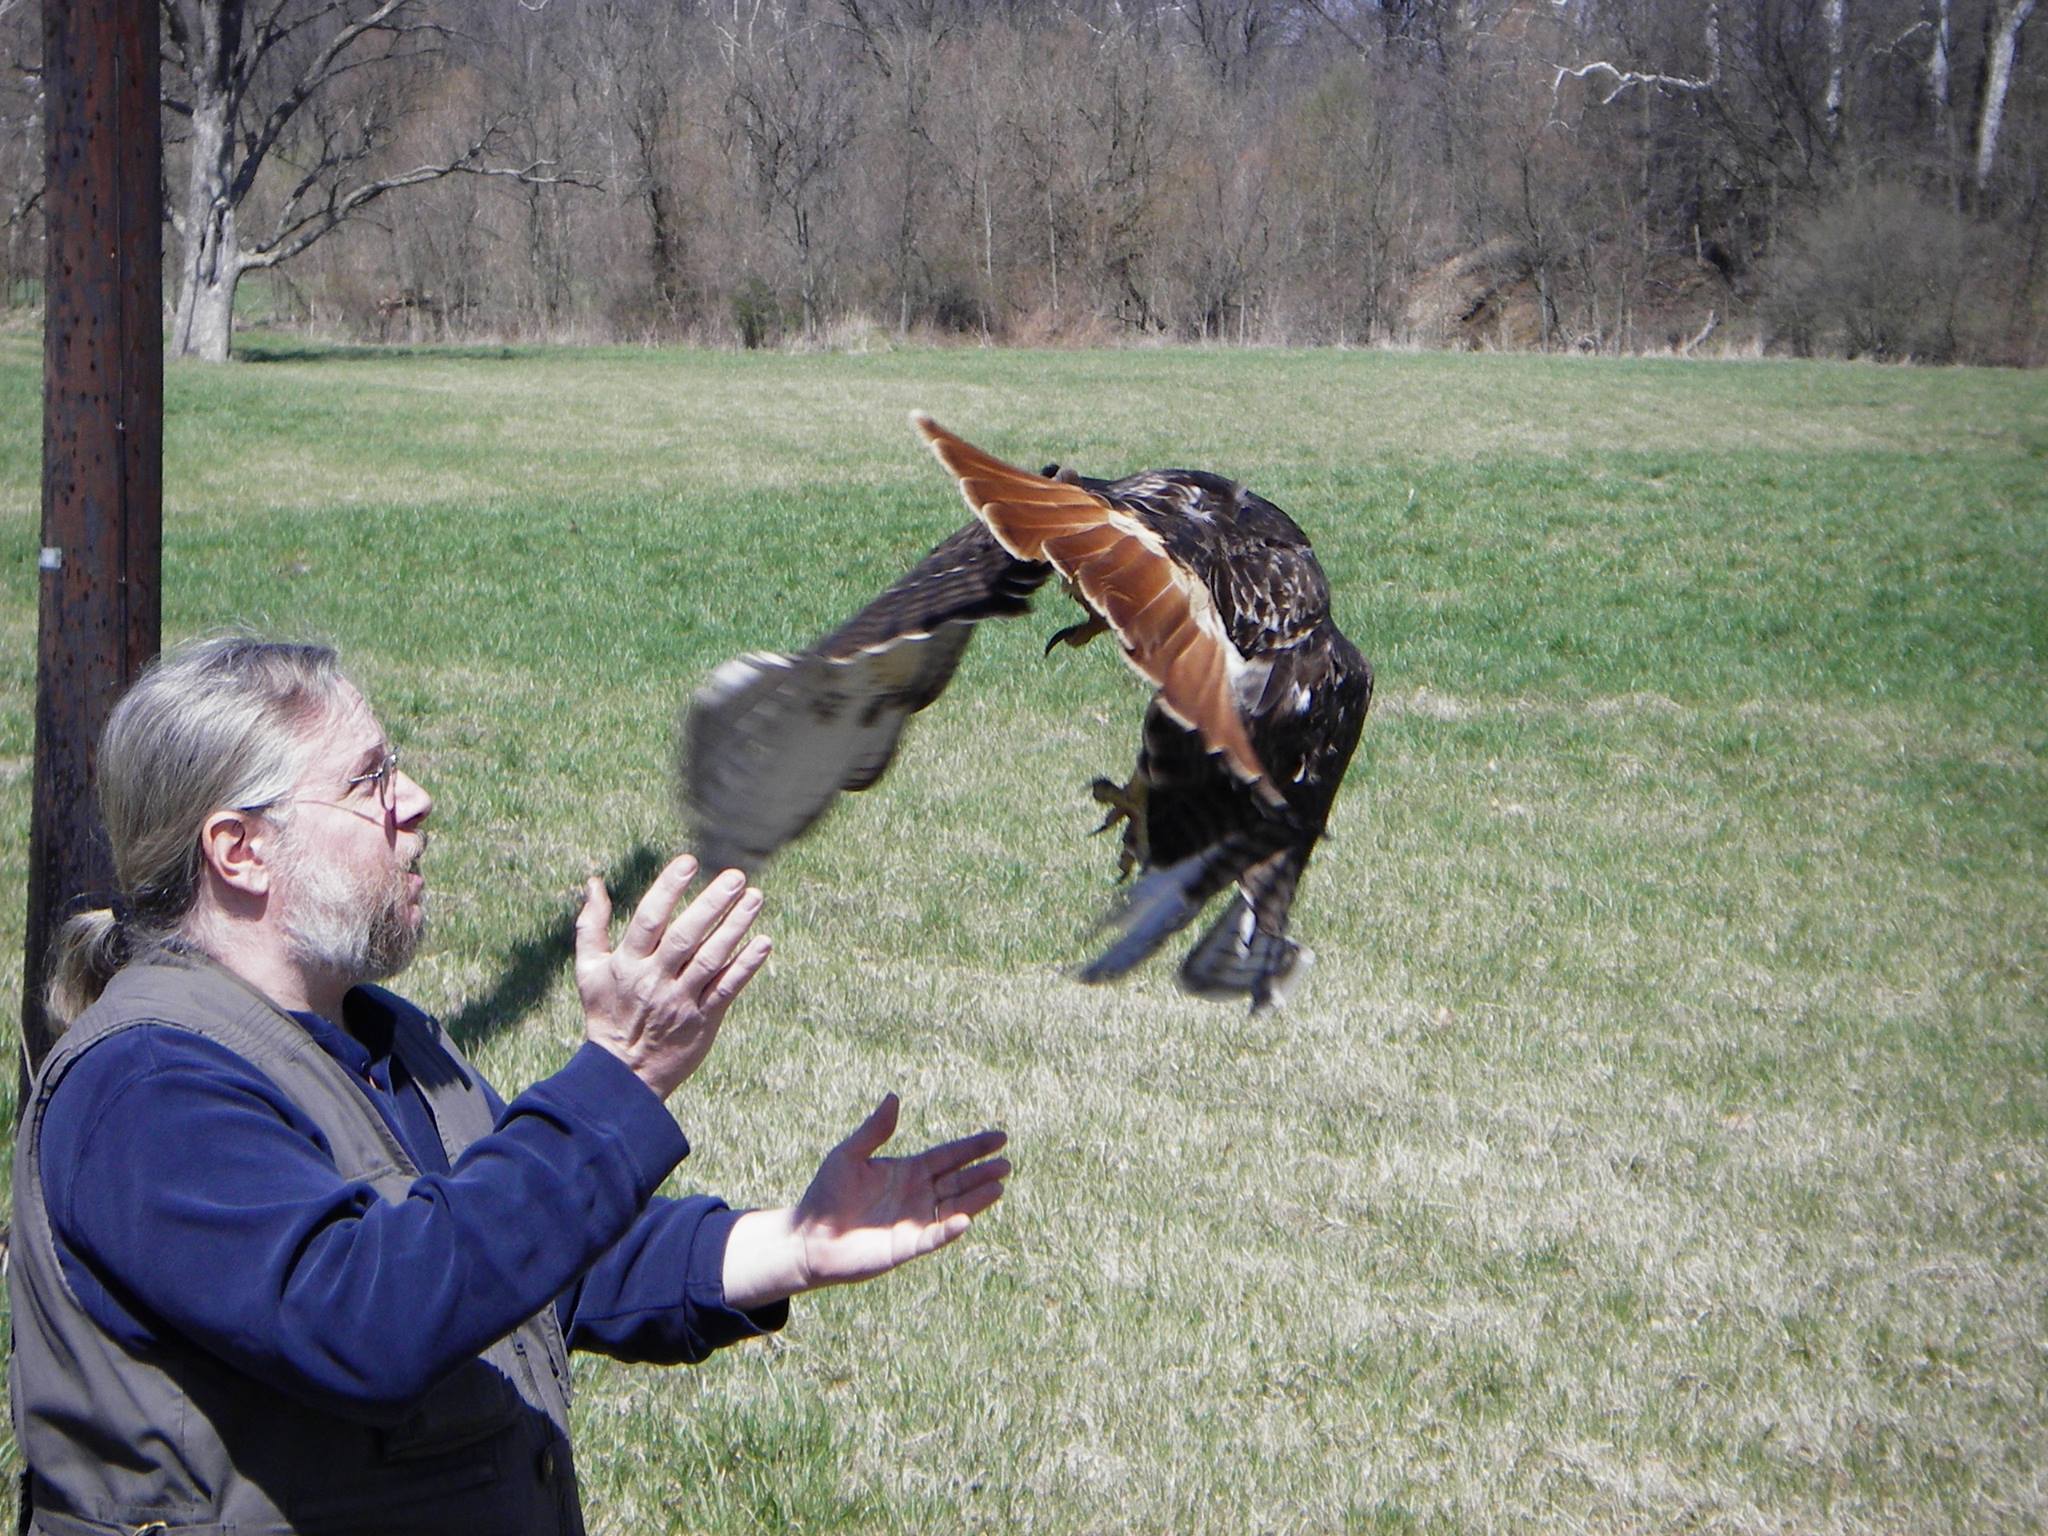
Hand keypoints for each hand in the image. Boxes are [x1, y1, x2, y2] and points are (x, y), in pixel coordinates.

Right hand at [573, 853, 770, 1099]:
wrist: (622, 1074)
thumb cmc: (606, 1013)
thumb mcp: (589, 970)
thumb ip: (591, 925)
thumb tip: (593, 882)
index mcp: (627, 964)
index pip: (649, 920)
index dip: (667, 889)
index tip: (688, 862)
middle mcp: (655, 980)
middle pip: (686, 936)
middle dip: (712, 904)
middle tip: (736, 877)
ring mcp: (681, 1000)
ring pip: (711, 959)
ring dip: (735, 928)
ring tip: (755, 899)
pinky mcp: (703, 1020)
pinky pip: (727, 989)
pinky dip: (746, 966)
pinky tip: (763, 942)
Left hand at [722, 1095, 1009, 1307]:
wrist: (809, 1236)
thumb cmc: (825, 1194)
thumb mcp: (848, 1155)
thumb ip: (874, 1130)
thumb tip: (893, 1096)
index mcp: (908, 1171)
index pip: (949, 1156)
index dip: (973, 1147)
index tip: (1000, 1137)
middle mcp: (917, 1195)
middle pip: (958, 1181)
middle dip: (982, 1173)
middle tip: (1006, 1164)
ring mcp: (915, 1221)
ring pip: (954, 1207)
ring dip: (977, 1199)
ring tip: (999, 1186)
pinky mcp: (907, 1247)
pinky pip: (934, 1237)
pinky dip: (949, 1229)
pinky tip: (966, 1219)